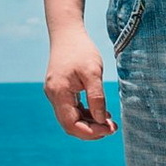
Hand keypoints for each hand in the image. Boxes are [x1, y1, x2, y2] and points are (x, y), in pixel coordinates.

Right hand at [43, 22, 116, 137]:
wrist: (67, 33)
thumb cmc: (81, 49)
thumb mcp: (93, 72)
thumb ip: (97, 97)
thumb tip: (101, 120)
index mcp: (59, 92)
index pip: (71, 124)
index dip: (91, 132)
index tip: (109, 129)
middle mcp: (53, 95)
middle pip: (70, 125)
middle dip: (91, 130)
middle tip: (112, 128)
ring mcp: (55, 93)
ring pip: (71, 118)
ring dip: (89, 123)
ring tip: (109, 121)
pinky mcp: (60, 90)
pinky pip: (71, 109)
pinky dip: (85, 114)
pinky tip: (100, 112)